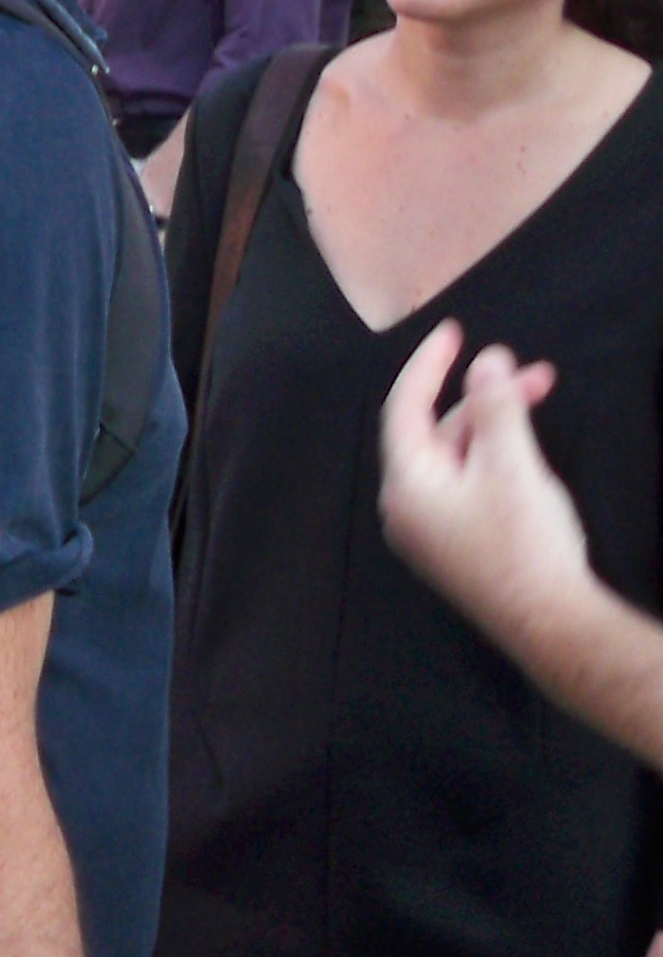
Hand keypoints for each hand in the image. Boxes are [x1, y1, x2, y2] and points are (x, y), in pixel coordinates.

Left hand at [381, 323, 581, 641]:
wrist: (552, 624)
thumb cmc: (526, 546)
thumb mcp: (511, 465)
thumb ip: (495, 408)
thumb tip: (486, 363)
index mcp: (406, 484)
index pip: (404, 407)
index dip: (428, 364)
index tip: (452, 331)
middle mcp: (407, 506)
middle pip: (437, 431)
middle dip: (483, 396)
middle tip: (533, 371)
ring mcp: (432, 529)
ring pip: (459, 458)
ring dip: (495, 425)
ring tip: (541, 396)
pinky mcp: (459, 545)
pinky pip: (468, 485)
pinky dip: (494, 456)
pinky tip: (527, 447)